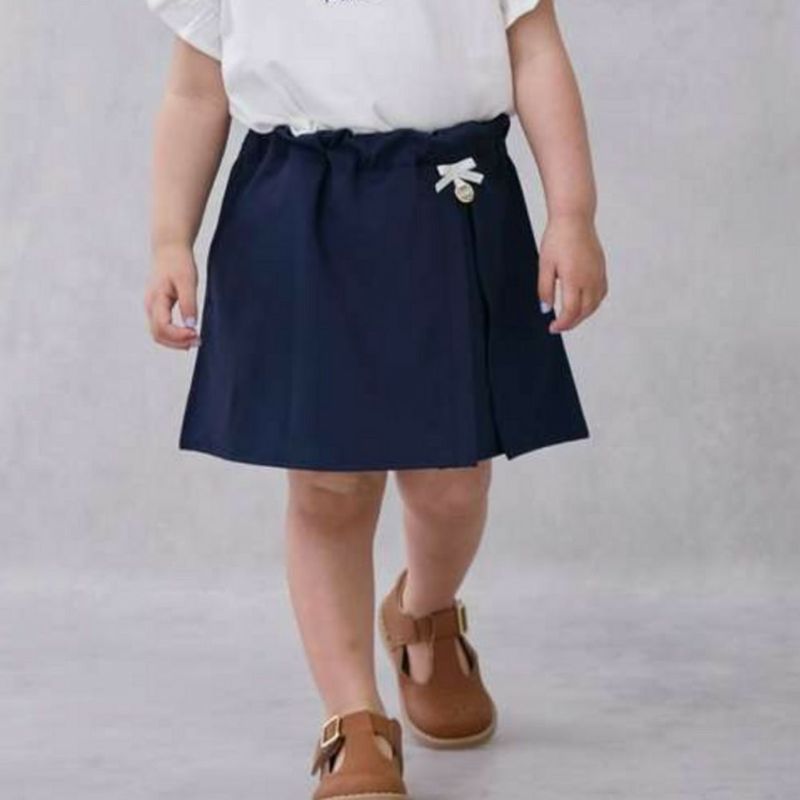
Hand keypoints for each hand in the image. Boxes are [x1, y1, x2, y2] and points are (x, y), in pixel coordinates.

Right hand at [144, 244, 199, 349]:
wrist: (169, 249)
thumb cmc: (179, 262)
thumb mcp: (187, 281)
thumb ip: (188, 303)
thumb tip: (192, 325)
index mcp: (156, 299)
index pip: (162, 327)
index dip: (178, 336)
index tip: (197, 334)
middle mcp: (150, 305)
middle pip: (158, 335)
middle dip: (178, 342)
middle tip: (199, 341)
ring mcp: (151, 307)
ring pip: (158, 333)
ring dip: (176, 341)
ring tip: (195, 340)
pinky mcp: (157, 307)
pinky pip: (162, 327)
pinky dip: (174, 335)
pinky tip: (189, 333)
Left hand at [538, 215, 607, 333]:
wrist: (574, 218)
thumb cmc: (558, 238)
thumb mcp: (544, 265)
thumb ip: (544, 289)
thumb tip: (546, 309)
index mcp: (574, 279)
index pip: (571, 311)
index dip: (562, 324)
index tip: (553, 328)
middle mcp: (590, 279)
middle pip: (585, 311)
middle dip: (572, 322)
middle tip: (559, 326)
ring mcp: (598, 274)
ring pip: (595, 304)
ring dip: (583, 315)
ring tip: (570, 317)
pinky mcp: (602, 269)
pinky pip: (601, 293)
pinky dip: (593, 303)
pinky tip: (584, 304)